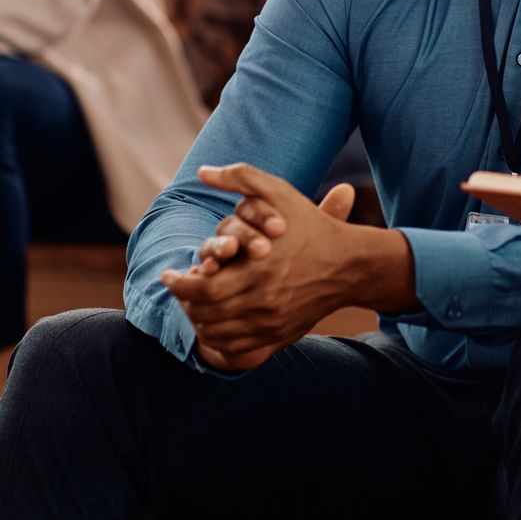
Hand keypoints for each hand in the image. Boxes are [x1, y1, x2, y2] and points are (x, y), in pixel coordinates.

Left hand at [162, 165, 363, 369]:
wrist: (351, 265)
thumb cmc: (312, 226)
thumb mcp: (280, 193)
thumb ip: (241, 178)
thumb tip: (203, 171)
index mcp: (258, 270)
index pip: (201, 288)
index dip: (178, 283)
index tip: (169, 275)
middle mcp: (264, 301)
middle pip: (205, 312)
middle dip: (183, 301)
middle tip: (177, 288)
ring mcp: (272, 323)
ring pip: (217, 333)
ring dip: (197, 320)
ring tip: (192, 304)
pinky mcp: (279, 337)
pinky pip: (236, 348)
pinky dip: (217, 339)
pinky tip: (213, 322)